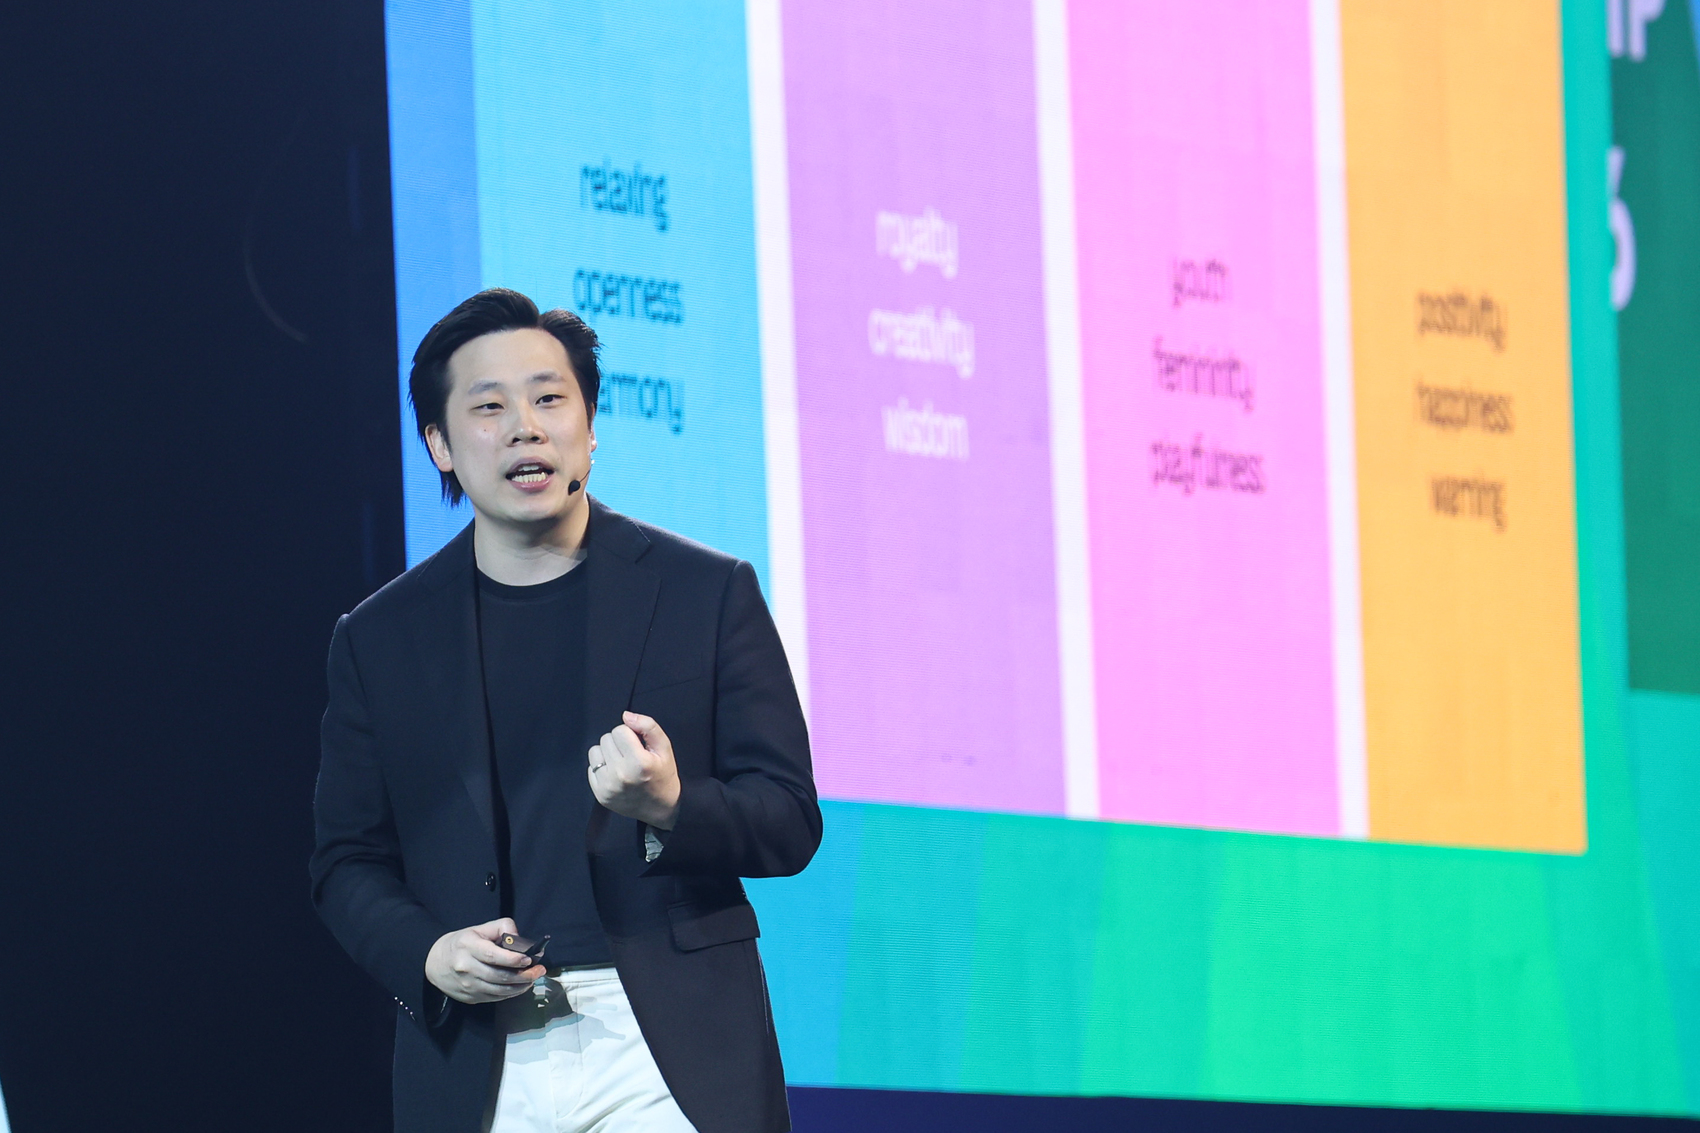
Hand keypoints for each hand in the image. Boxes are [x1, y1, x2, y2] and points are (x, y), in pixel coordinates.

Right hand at [425, 918, 545, 1004]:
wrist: (434, 963)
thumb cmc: (461, 943)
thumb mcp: (478, 929)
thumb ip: (501, 928)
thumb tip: (520, 938)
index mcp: (468, 946)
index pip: (493, 956)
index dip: (513, 959)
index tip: (529, 959)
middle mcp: (466, 968)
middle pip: (499, 976)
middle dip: (523, 975)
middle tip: (539, 971)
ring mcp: (467, 985)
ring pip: (498, 990)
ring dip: (520, 987)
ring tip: (533, 979)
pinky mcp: (469, 998)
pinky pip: (494, 998)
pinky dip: (510, 994)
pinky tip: (519, 987)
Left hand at [588, 711, 680, 829]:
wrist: (662, 809)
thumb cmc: (663, 776)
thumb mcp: (664, 748)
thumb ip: (648, 726)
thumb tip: (625, 716)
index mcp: (639, 763)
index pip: (619, 730)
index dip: (630, 734)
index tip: (638, 745)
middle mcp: (621, 775)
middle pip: (606, 738)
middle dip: (618, 742)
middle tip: (630, 755)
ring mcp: (608, 787)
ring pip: (594, 751)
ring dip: (607, 753)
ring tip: (621, 763)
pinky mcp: (600, 795)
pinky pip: (590, 767)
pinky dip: (601, 767)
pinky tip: (615, 774)